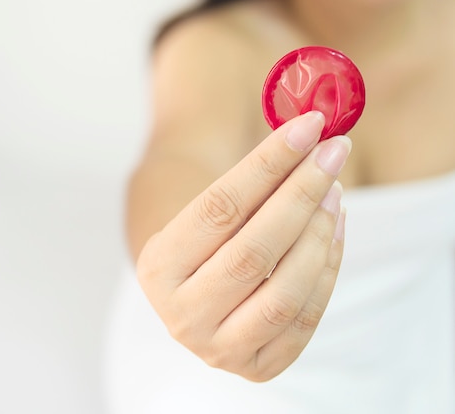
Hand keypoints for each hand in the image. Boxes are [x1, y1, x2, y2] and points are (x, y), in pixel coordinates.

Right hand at [136, 111, 349, 381]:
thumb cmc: (206, 239)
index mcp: (157, 268)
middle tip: (332, 153)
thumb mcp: (207, 211)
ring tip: (334, 191)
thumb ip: (251, 182)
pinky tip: (335, 230)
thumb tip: (311, 137)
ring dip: (319, 235)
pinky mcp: (256, 366)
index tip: (309, 126)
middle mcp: (180, 314)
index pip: (219, 208)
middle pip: (252, 252)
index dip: (268, 164)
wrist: (196, 292)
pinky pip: (304, 321)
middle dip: (301, 195)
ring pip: (283, 294)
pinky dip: (327, 270)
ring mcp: (218, 348)